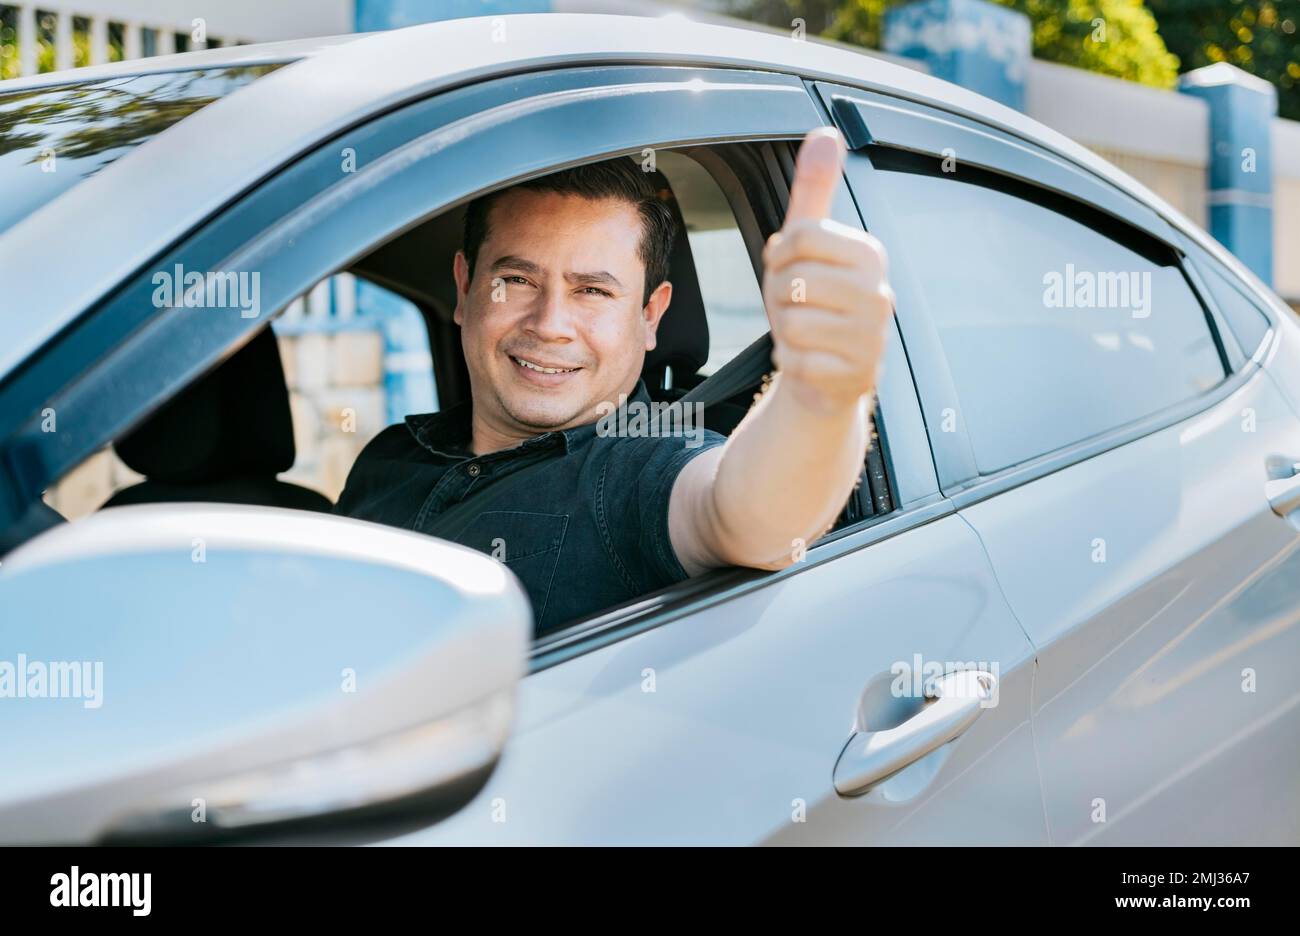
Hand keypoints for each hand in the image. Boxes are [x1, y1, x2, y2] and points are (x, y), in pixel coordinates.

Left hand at [761, 128, 892, 412]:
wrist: (826, 375)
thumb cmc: (814, 304)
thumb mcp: (809, 246)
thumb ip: (815, 191)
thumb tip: (827, 134)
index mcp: (869, 254)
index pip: (800, 236)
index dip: (779, 256)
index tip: (791, 268)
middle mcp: (879, 292)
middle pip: (791, 281)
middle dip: (780, 298)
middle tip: (799, 308)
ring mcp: (873, 337)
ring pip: (792, 323)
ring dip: (785, 334)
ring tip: (806, 335)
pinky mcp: (858, 375)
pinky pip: (796, 361)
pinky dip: (792, 364)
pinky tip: (810, 362)